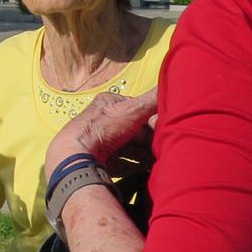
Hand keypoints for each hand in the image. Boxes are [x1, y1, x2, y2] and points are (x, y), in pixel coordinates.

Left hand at [44, 88, 160, 182]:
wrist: (78, 156)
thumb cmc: (103, 128)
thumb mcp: (132, 109)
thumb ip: (153, 99)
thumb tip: (173, 81)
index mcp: (110, 104)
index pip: (139, 111)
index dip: (154, 122)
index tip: (166, 131)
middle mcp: (105, 122)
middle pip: (136, 132)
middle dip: (151, 141)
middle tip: (164, 149)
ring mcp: (102, 142)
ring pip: (131, 148)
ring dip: (145, 155)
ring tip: (158, 162)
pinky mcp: (102, 160)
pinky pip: (124, 164)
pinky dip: (136, 167)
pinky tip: (146, 171)